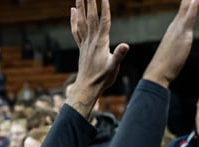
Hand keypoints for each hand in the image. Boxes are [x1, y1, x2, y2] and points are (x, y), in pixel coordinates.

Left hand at [66, 0, 129, 116]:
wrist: (88, 87)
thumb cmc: (102, 78)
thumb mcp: (113, 67)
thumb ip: (119, 55)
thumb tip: (125, 45)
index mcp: (101, 43)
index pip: (104, 22)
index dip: (105, 9)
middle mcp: (91, 40)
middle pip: (91, 18)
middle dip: (91, 3)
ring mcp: (85, 43)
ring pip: (82, 22)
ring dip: (80, 7)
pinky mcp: (81, 47)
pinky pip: (76, 30)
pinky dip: (74, 20)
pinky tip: (73, 11)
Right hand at [142, 0, 198, 87]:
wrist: (157, 73)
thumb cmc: (165, 66)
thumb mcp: (176, 53)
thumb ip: (179, 46)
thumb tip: (179, 47)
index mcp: (176, 28)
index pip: (185, 7)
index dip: (189, 0)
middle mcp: (177, 24)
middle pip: (187, 3)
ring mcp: (179, 27)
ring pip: (188, 5)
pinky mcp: (183, 32)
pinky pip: (190, 14)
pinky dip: (193, 4)